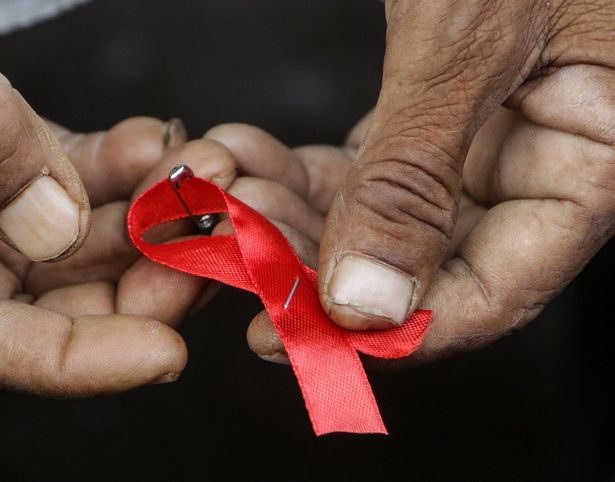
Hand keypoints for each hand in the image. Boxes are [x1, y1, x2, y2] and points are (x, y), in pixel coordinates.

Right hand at [0, 0, 325, 390]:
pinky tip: (150, 146)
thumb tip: (50, 231)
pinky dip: (103, 168)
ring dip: (129, 221)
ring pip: (44, 237)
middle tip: (204, 247)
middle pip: (19, 297)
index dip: (66, 362)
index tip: (163, 350)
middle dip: (123, 287)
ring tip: (196, 179)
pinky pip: (42, 171)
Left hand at [245, 97, 613, 362]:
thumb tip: (373, 300)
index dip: (392, 333)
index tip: (301, 336)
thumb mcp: (464, 45)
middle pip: (426, 267)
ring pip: (381, 222)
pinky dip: (306, 173)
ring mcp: (485, 143)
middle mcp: (540, 165)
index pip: (494, 294)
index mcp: (590, 161)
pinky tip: (255, 165)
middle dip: (324, 273)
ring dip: (301, 220)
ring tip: (239, 205)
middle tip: (249, 266)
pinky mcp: (435, 117)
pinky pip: (365, 170)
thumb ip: (416, 175)